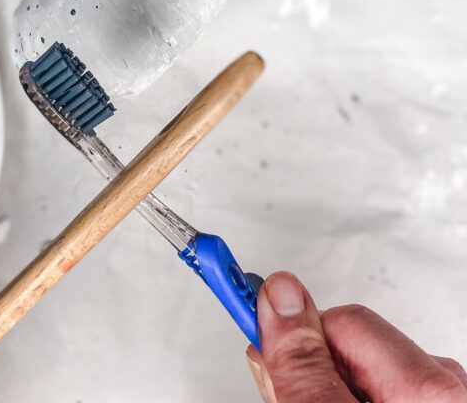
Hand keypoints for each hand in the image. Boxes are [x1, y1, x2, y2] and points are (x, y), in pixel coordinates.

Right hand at [246, 271, 466, 402]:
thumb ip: (304, 367)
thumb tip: (280, 295)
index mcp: (433, 388)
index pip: (343, 321)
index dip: (293, 335)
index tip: (242, 306)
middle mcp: (448, 389)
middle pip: (355, 343)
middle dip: (314, 367)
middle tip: (285, 396)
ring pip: (367, 370)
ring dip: (332, 387)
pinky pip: (384, 389)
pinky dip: (351, 398)